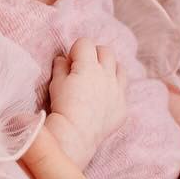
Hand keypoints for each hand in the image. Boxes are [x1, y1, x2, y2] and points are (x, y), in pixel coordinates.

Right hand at [46, 38, 127, 165]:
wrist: (75, 135)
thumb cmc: (62, 108)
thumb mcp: (56, 83)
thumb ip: (61, 67)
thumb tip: (63, 59)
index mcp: (88, 66)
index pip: (85, 43)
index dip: (76, 50)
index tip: (70, 62)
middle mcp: (107, 75)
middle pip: (106, 51)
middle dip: (94, 54)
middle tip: (84, 68)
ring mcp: (118, 90)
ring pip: (120, 67)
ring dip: (109, 68)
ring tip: (98, 80)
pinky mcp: (123, 106)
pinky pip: (123, 89)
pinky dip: (115, 89)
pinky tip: (104, 99)